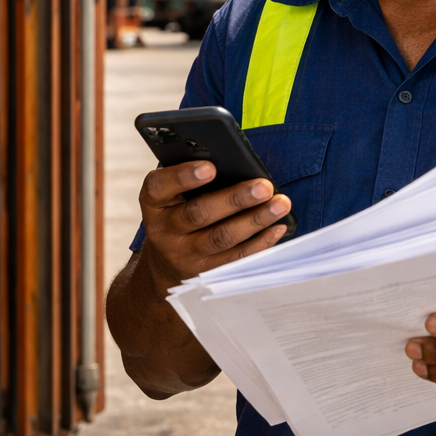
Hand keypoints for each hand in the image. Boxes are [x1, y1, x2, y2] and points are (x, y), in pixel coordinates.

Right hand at [136, 161, 291, 290]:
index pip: (160, 187)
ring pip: (222, 237)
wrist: (165, 263)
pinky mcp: (206, 272)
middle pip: (199, 213)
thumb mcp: (173, 194)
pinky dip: (260, 242)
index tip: (210, 167)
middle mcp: (165, 230)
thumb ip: (193, 178)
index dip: (183, 177)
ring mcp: (185, 254)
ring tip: (280, 205)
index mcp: (155, 202)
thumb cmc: (178, 212)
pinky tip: (278, 227)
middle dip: (235, 199)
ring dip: (254, 220)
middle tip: (263, 187)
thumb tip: (236, 163)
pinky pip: (235, 258)